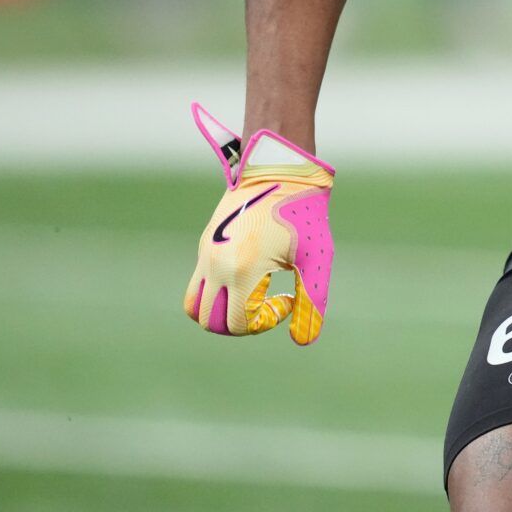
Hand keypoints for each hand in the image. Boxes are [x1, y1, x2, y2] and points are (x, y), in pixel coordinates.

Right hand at [181, 103, 335, 344]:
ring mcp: (206, 254)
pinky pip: (198, 285)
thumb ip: (311, 301)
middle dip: (240, 324)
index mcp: (243, 268)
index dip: (264, 323)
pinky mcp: (205, 245)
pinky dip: (215, 295)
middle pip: (211, 322)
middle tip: (267, 305)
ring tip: (252, 297)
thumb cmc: (304, 213)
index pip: (239, 324)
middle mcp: (216, 264)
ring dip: (221, 313)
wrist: (281, 170)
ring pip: (195, 307)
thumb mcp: (315, 258)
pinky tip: (248, 277)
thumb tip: (304, 341)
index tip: (286, 300)